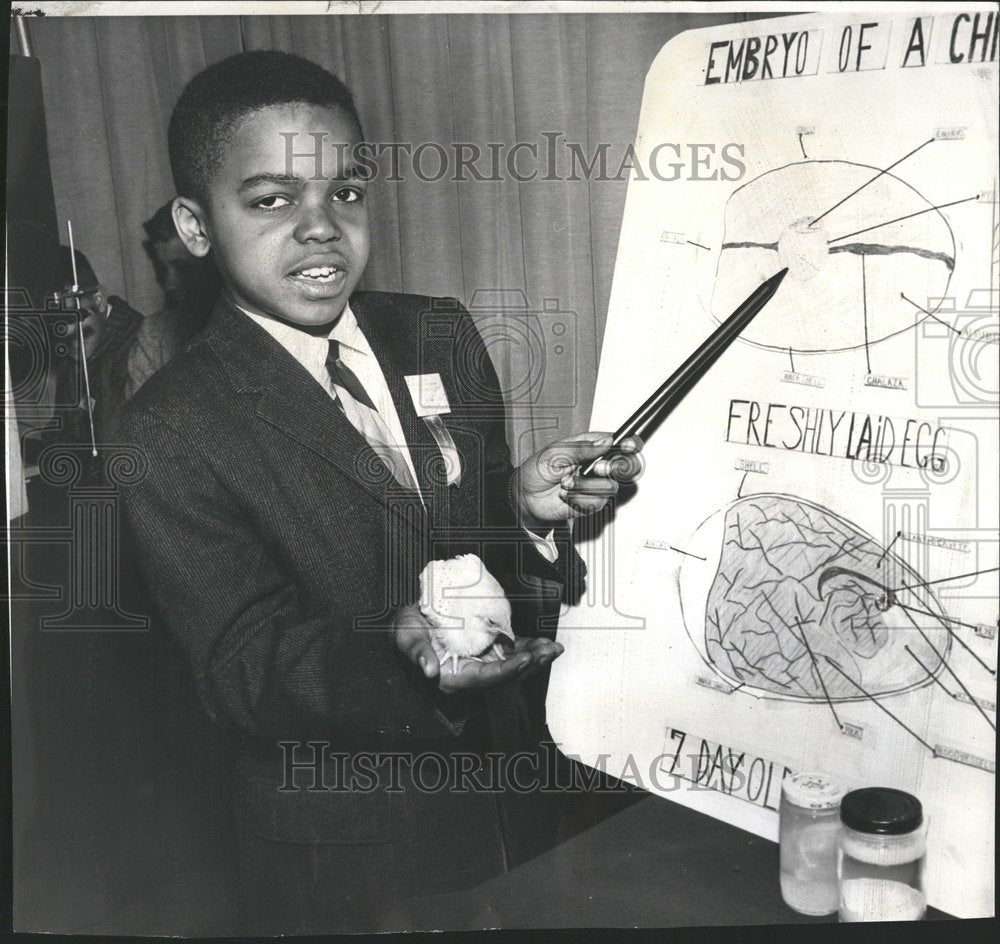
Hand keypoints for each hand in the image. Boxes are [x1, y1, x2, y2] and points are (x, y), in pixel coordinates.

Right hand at [393, 605, 563, 692]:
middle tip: (549, 651)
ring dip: (535, 658)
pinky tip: (544, 643)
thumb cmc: (407, 630)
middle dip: (530, 665)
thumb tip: (428, 670)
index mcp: (453, 677)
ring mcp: (481, 660)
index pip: (484, 679)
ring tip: (554, 648)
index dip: (505, 672)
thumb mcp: (405, 637)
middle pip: (505, 675)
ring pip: (513, 664)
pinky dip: (528, 647)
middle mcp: (471, 673)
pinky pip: (512, 651)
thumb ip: (416, 652)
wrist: (411, 621)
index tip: (524, 660)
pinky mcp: (488, 648)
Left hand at [513, 431, 643, 526]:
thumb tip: (607, 441)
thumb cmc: (538, 469)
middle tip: (598, 468)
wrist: (526, 496)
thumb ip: (583, 448)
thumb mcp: (556, 452)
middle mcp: (599, 465)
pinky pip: (597, 503)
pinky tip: (566, 495)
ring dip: (586, 486)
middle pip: (627, 466)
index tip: (629, 446)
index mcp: (593, 446)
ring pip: (611, 487)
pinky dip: (579, 499)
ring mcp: (597, 485)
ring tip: (566, 483)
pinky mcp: (592, 503)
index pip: (620, 443)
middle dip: (615, 468)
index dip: (630, 444)